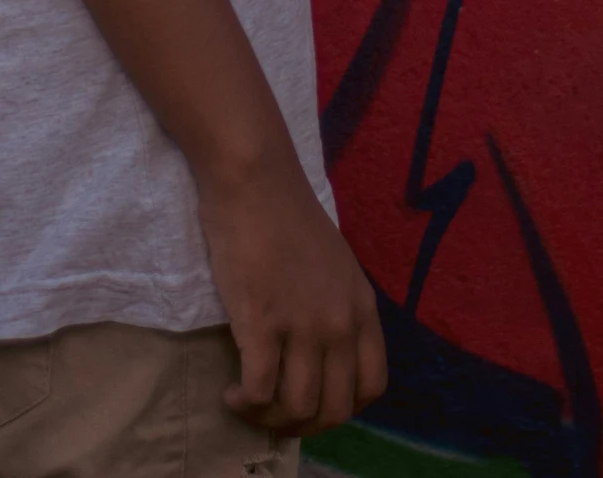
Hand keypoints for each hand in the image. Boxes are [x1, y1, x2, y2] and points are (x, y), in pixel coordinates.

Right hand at [197, 154, 386, 435]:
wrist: (254, 178)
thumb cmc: (285, 211)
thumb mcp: (334, 262)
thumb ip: (336, 304)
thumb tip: (322, 346)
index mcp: (362, 306)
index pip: (372, 385)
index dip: (343, 407)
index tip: (314, 403)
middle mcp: (340, 323)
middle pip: (335, 408)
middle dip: (304, 425)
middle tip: (276, 416)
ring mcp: (303, 325)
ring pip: (298, 408)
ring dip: (270, 420)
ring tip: (248, 405)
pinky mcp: (263, 323)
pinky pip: (260, 391)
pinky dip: (245, 404)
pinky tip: (230, 394)